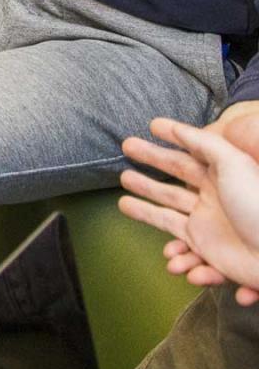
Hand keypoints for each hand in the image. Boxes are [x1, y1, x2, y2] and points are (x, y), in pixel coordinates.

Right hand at [119, 112, 258, 304]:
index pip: (191, 149)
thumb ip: (204, 143)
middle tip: (126, 145)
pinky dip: (163, 234)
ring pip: (166, 205)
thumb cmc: (256, 204)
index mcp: (223, 172)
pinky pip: (174, 236)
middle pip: (173, 173)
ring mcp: (205, 219)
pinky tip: (149, 229)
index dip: (172, 135)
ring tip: (123, 184)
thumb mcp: (234, 163)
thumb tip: (175, 127)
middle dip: (150, 159)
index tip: (152, 124)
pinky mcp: (202, 244)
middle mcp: (212, 193)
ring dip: (144, 196)